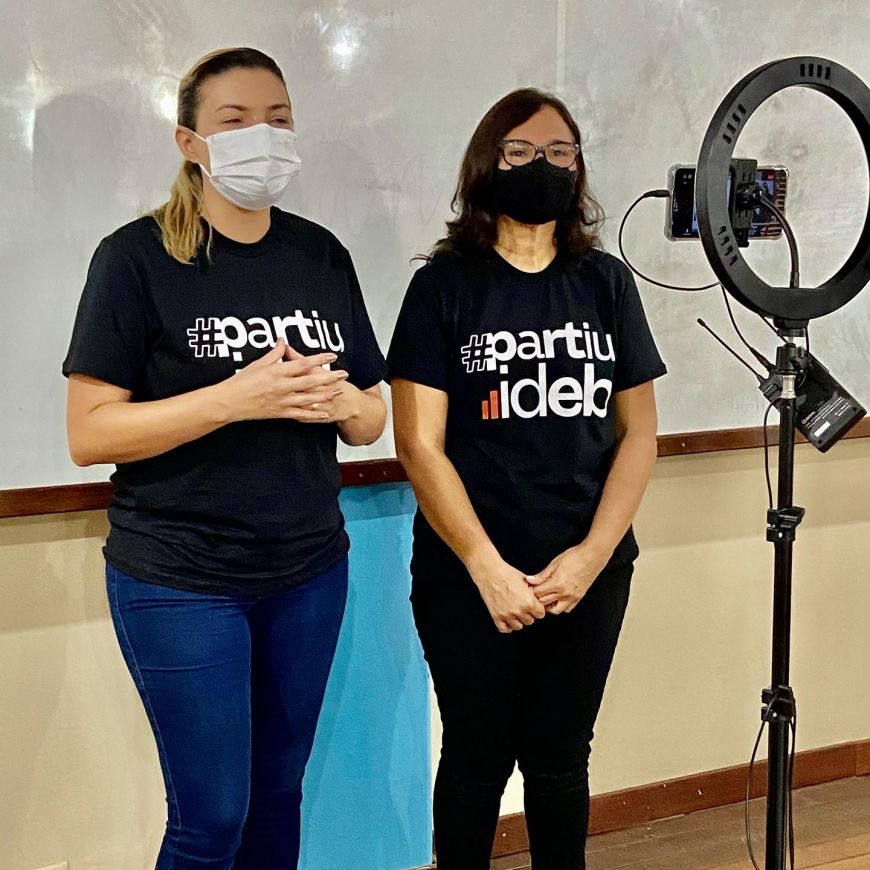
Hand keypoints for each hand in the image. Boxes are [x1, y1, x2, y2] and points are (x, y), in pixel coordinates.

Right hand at [216, 340, 347, 422]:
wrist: (230, 402)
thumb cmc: (241, 382)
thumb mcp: (258, 364)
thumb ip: (274, 354)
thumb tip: (283, 341)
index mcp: (277, 372)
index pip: (303, 364)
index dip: (319, 359)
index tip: (332, 355)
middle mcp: (283, 386)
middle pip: (312, 381)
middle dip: (330, 378)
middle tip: (343, 374)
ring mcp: (283, 401)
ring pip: (310, 398)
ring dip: (326, 394)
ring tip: (339, 390)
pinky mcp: (281, 413)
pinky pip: (301, 414)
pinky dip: (314, 414)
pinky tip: (325, 413)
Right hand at [468, 556, 545, 633]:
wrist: (490, 572)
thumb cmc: (507, 573)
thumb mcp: (526, 581)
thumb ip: (533, 593)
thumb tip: (538, 599)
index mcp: (528, 602)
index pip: (540, 614)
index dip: (538, 609)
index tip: (534, 606)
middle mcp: (518, 611)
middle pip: (530, 621)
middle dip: (528, 614)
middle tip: (524, 606)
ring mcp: (507, 615)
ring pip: (518, 626)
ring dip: (518, 620)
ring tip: (515, 611)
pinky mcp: (496, 616)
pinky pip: (504, 629)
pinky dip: (507, 625)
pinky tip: (507, 618)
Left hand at [526, 543, 609, 614]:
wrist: (592, 557)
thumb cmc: (574, 557)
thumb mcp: (555, 563)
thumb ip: (542, 575)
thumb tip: (530, 580)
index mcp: (557, 584)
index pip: (538, 593)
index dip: (532, 590)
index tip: (530, 587)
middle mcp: (565, 593)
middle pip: (544, 603)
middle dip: (537, 597)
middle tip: (536, 591)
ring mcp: (572, 597)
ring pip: (555, 610)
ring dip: (548, 605)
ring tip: (546, 596)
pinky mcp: (578, 598)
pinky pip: (567, 609)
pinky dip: (560, 606)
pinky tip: (558, 598)